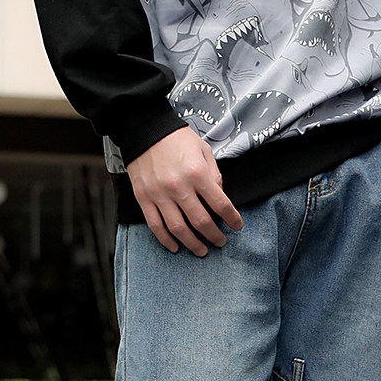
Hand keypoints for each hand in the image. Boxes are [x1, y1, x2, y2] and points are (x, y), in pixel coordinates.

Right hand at [127, 128, 242, 256]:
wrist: (145, 130)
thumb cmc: (177, 139)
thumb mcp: (204, 151)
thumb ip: (214, 176)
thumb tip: (220, 198)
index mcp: (197, 174)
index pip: (220, 204)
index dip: (232, 219)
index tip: (237, 226)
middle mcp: (179, 187)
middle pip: (201, 221)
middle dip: (214, 236)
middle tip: (220, 242)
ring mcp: (159, 194)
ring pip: (178, 228)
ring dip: (193, 244)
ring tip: (202, 250)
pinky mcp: (143, 198)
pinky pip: (156, 225)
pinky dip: (166, 240)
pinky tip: (175, 247)